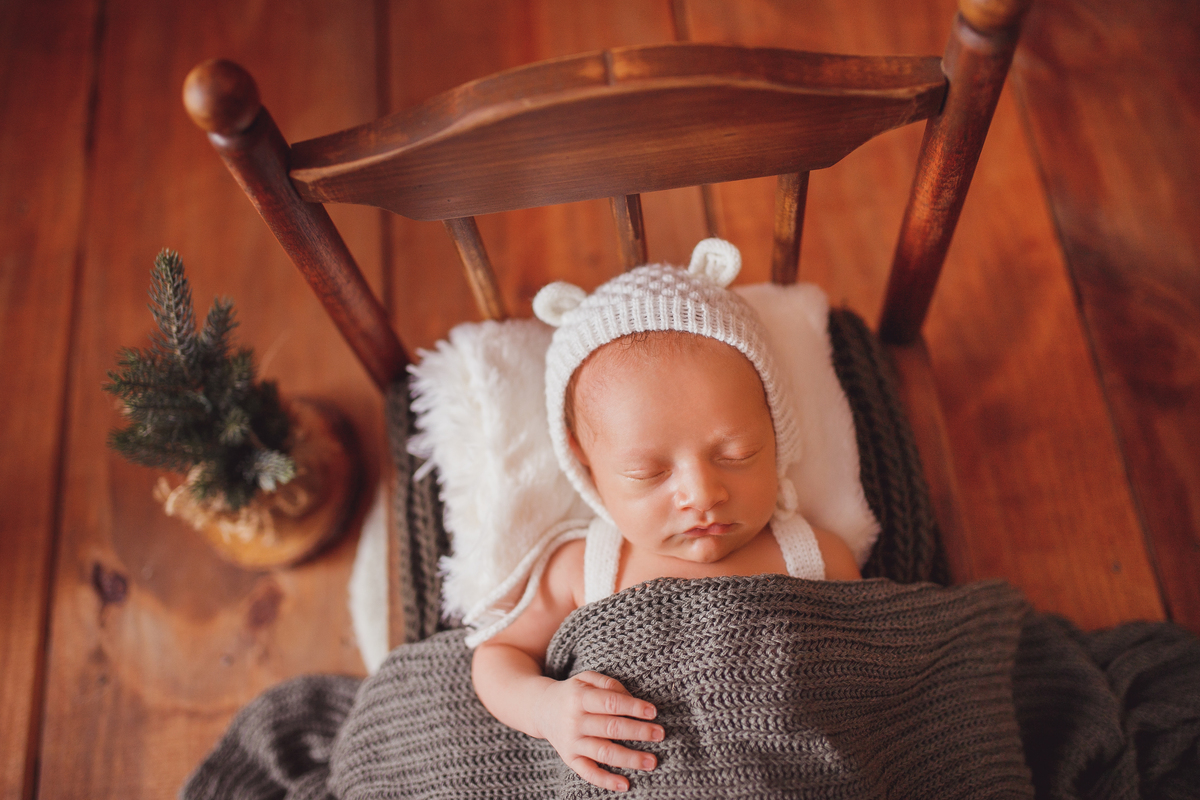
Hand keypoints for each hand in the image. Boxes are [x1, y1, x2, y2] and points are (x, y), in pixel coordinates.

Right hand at [536, 671, 663, 792]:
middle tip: (660, 734)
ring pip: (604, 752)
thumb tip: (632, 699)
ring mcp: (572, 742)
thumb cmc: (573, 693)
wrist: (541, 709)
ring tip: (652, 761)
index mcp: (579, 698)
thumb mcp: (586, 678)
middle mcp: (574, 721)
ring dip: (630, 758)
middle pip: (611, 728)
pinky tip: (625, 784)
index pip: (611, 703)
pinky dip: (606, 781)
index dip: (633, 707)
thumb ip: (609, 684)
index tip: (653, 711)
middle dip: (638, 731)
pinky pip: (588, 772)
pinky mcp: (570, 759)